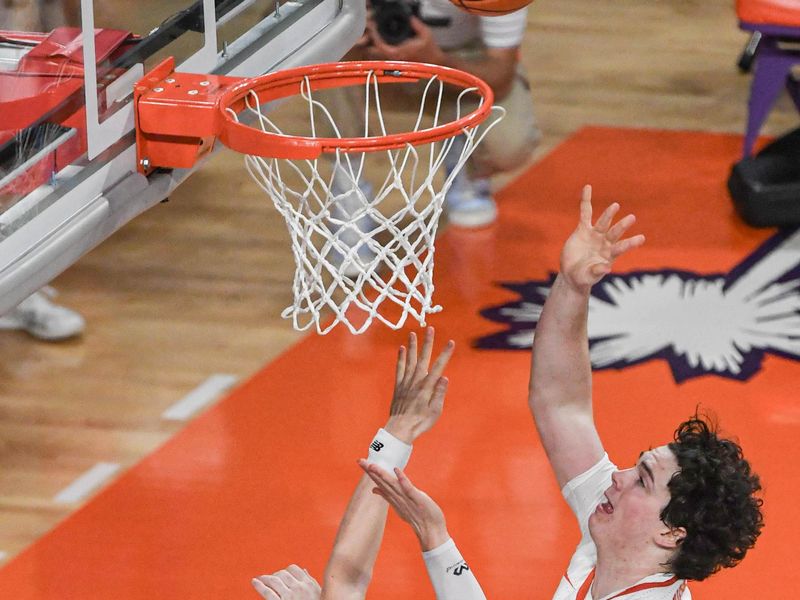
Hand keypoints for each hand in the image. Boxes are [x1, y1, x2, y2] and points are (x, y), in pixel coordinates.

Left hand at [252, 565, 320, 598]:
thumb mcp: (318, 593)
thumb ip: (311, 581)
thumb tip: (304, 570)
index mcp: (308, 584)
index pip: (293, 569)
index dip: (285, 571)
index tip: (281, 575)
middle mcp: (299, 587)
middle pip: (283, 574)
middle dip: (275, 575)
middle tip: (269, 579)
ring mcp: (289, 596)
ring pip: (274, 581)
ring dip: (265, 578)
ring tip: (259, 579)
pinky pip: (268, 593)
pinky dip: (259, 586)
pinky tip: (254, 581)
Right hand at [359, 460, 448, 550]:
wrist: (431, 531)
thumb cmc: (417, 517)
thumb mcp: (400, 505)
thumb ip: (388, 496)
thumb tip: (374, 489)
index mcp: (394, 497)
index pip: (380, 482)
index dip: (370, 472)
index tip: (361, 462)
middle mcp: (398, 497)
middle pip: (382, 482)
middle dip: (371, 471)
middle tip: (360, 461)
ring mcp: (407, 499)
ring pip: (392, 484)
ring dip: (382, 475)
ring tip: (372, 466)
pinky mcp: (417, 499)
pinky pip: (409, 488)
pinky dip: (402, 479)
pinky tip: (396, 470)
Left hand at [364, 17, 446, 63]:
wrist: (434, 62)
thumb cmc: (430, 50)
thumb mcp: (426, 34)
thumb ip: (416, 24)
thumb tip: (409, 17)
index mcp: (399, 53)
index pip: (380, 45)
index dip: (374, 35)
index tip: (372, 25)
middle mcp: (394, 57)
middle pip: (374, 50)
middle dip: (369, 38)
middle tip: (369, 26)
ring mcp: (393, 58)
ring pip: (376, 51)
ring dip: (373, 41)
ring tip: (373, 28)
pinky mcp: (395, 57)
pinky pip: (382, 51)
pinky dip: (378, 43)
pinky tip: (379, 34)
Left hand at [384, 327, 453, 443]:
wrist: (400, 428)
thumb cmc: (421, 421)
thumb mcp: (435, 411)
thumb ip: (440, 393)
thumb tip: (445, 378)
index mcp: (427, 387)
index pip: (439, 366)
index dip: (445, 353)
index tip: (451, 342)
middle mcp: (416, 381)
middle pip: (423, 358)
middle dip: (427, 342)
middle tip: (430, 328)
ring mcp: (406, 382)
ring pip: (410, 360)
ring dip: (412, 346)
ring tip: (413, 333)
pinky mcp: (399, 385)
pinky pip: (399, 368)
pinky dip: (400, 358)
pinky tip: (401, 348)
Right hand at [560, 185, 644, 291]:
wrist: (573, 274)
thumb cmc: (584, 277)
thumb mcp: (589, 276)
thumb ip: (597, 271)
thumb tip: (607, 268)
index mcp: (609, 255)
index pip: (621, 247)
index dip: (630, 243)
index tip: (641, 238)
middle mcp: (605, 242)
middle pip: (615, 232)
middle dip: (622, 226)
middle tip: (632, 217)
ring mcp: (595, 235)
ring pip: (603, 222)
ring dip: (609, 214)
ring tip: (616, 206)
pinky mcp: (583, 230)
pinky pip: (585, 213)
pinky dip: (585, 201)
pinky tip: (587, 188)